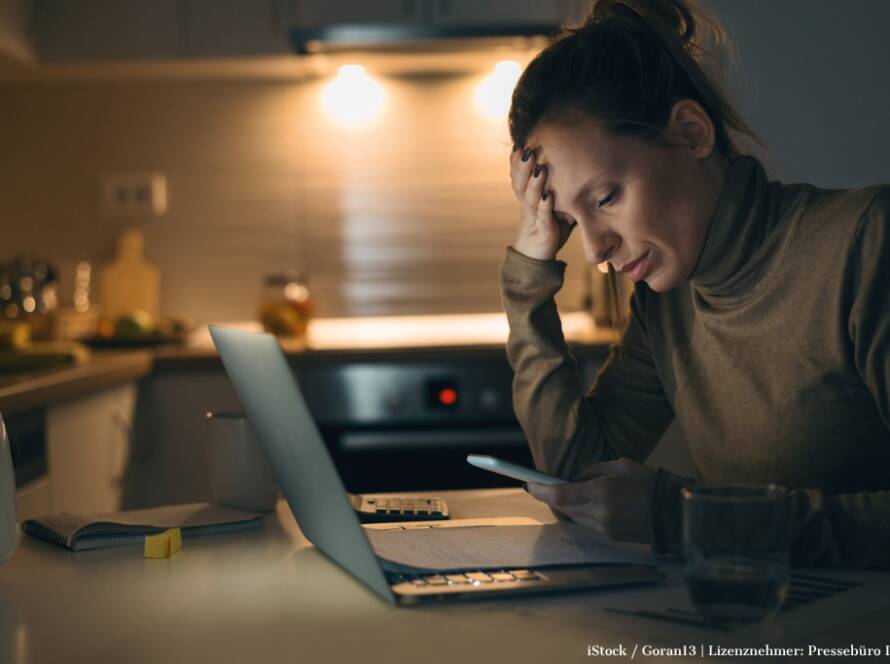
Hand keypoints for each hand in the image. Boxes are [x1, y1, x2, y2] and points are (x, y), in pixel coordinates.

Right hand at [509, 146, 575, 260]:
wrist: (536, 259)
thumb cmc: (548, 229)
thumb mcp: (555, 206)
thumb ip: (563, 189)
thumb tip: (583, 170)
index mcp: (528, 198)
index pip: (519, 175)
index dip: (518, 160)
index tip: (521, 141)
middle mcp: (527, 206)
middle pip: (519, 182)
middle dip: (522, 165)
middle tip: (526, 147)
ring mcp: (533, 219)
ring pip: (529, 197)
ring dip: (534, 182)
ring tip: (539, 167)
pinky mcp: (543, 232)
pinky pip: (542, 217)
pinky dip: (545, 206)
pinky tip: (548, 196)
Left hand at [525, 458, 656, 544]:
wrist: (674, 512)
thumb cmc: (648, 482)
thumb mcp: (619, 465)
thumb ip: (592, 471)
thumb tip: (573, 479)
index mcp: (602, 493)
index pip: (560, 495)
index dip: (540, 490)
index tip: (529, 484)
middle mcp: (600, 514)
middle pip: (563, 506)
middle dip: (552, 496)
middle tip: (543, 485)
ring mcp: (605, 528)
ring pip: (574, 516)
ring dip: (569, 504)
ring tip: (572, 491)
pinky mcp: (610, 537)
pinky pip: (587, 524)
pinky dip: (583, 512)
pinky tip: (589, 503)